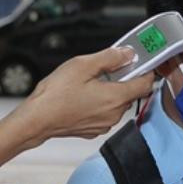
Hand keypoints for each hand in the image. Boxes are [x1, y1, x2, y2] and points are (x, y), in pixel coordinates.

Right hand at [15, 48, 154, 143]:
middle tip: (106, 68)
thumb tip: (127, 54)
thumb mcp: (82, 65)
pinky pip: (105, 113)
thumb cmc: (55, 95)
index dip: (145, 70)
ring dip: (110, 92)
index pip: (146, 84)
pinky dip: (100, 103)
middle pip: (131, 93)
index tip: (138, 62)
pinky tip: (84, 96)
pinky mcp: (94, 129)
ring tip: (90, 83)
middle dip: (123, 79)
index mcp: (116, 97)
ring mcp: (104, 124)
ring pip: (117, 103)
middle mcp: (114, 114)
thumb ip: (110, 58)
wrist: (37, 120)